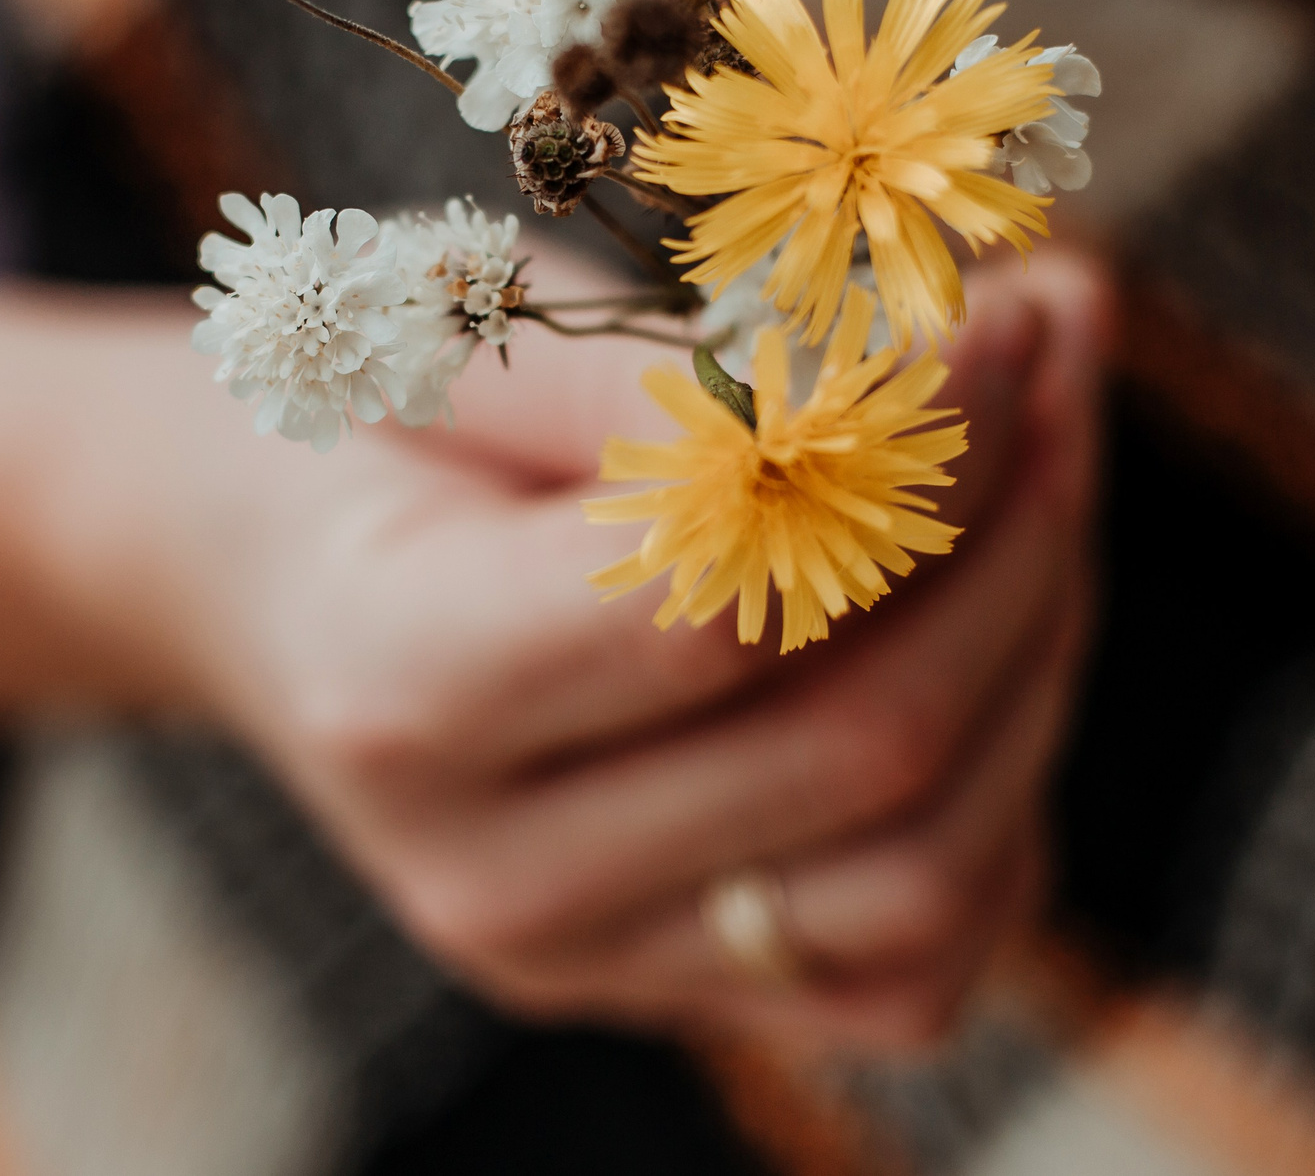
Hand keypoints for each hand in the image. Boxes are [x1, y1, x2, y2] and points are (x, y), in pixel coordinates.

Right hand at [54, 247, 1103, 1051]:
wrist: (258, 574)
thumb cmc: (362, 418)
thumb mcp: (464, 333)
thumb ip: (682, 371)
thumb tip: (955, 365)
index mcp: (397, 690)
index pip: (721, 607)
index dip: (904, 455)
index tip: (1003, 317)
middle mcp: (490, 879)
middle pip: (862, 750)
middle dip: (1012, 540)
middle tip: (1055, 367)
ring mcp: (586, 964)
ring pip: (929, 877)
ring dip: (1037, 660)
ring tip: (1044, 476)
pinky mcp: (668, 997)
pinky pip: (917, 961)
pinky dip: (1002, 801)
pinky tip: (989, 637)